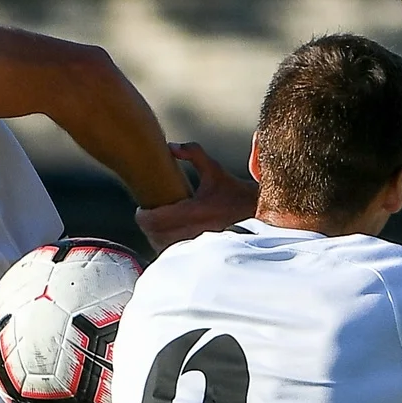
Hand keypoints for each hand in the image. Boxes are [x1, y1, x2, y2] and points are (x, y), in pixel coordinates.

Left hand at [134, 142, 253, 250]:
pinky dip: (168, 248)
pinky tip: (170, 239)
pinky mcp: (203, 253)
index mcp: (194, 212)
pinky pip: (177, 255)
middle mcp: (194, 231)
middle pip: (154, 235)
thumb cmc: (235, 194)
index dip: (142, 216)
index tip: (142, 209)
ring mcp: (198, 245)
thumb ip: (194, 153)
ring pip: (163, 247)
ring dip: (156, 237)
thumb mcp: (215, 170)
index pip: (154, 220)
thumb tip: (171, 146)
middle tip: (148, 216)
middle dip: (148, 226)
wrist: (259, 215)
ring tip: (157, 227)